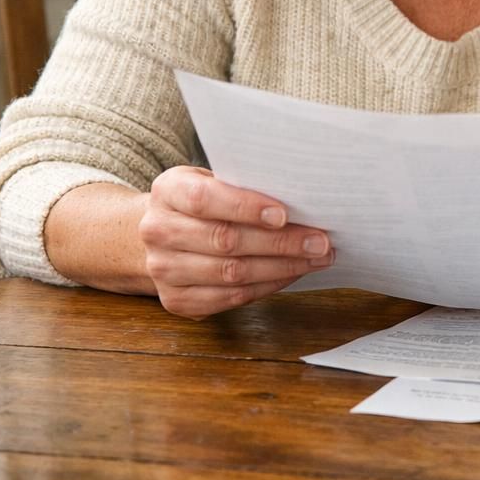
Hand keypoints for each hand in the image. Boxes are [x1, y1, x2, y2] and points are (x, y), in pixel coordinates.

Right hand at [137, 166, 332, 318]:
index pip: (205, 199)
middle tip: (320, 241)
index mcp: (168, 191)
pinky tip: (293, 274)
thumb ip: (244, 184)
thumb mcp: (214, 179)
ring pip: (231, 273)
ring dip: (282, 267)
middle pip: (225, 240)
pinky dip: (268, 286)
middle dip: (280, 243)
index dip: (246, 207)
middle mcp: (158, 230)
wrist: (164, 233)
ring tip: (317, 259)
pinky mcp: (176, 300)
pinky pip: (230, 297)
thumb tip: (302, 196)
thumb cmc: (204, 201)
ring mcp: (163, 269)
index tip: (284, 215)